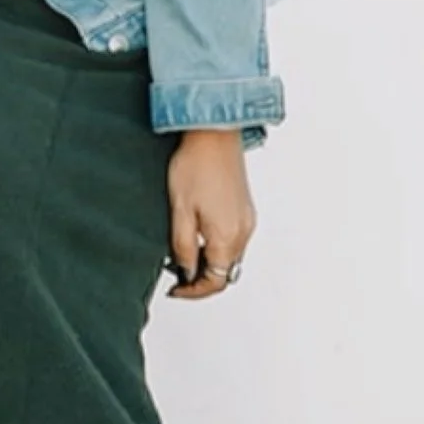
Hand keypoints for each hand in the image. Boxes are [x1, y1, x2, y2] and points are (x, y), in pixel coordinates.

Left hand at [164, 127, 254, 299]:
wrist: (214, 133)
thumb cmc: (196, 165)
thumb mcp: (180, 211)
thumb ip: (183, 247)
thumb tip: (185, 271)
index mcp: (227, 237)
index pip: (215, 281)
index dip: (193, 291)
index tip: (175, 288)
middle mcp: (243, 231)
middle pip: (225, 271)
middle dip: (202, 278)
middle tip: (177, 273)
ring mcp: (247, 219)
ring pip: (230, 256)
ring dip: (210, 261)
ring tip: (185, 252)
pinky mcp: (245, 208)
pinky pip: (234, 239)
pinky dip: (218, 245)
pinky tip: (200, 233)